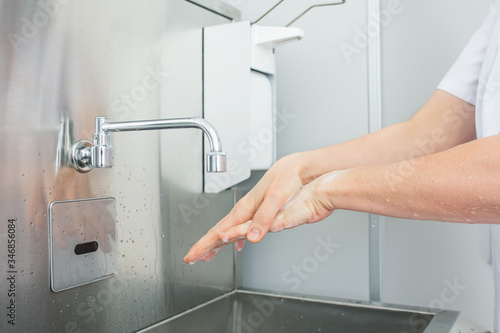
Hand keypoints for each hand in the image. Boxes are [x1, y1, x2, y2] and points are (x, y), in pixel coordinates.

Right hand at [183, 152, 342, 263]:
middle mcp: (245, 210)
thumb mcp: (276, 198)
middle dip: (204, 245)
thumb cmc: (287, 178)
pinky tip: (237, 245)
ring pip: (228, 230)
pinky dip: (233, 237)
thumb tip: (251, 238)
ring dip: (217, 243)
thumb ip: (264, 218)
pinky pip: (239, 227)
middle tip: (192, 258)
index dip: (204, 244)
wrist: (296, 166)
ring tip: (208, 254)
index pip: (218, 231)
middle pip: (219, 231)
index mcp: (245, 208)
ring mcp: (250, 210)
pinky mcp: (258, 211)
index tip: (191, 256)